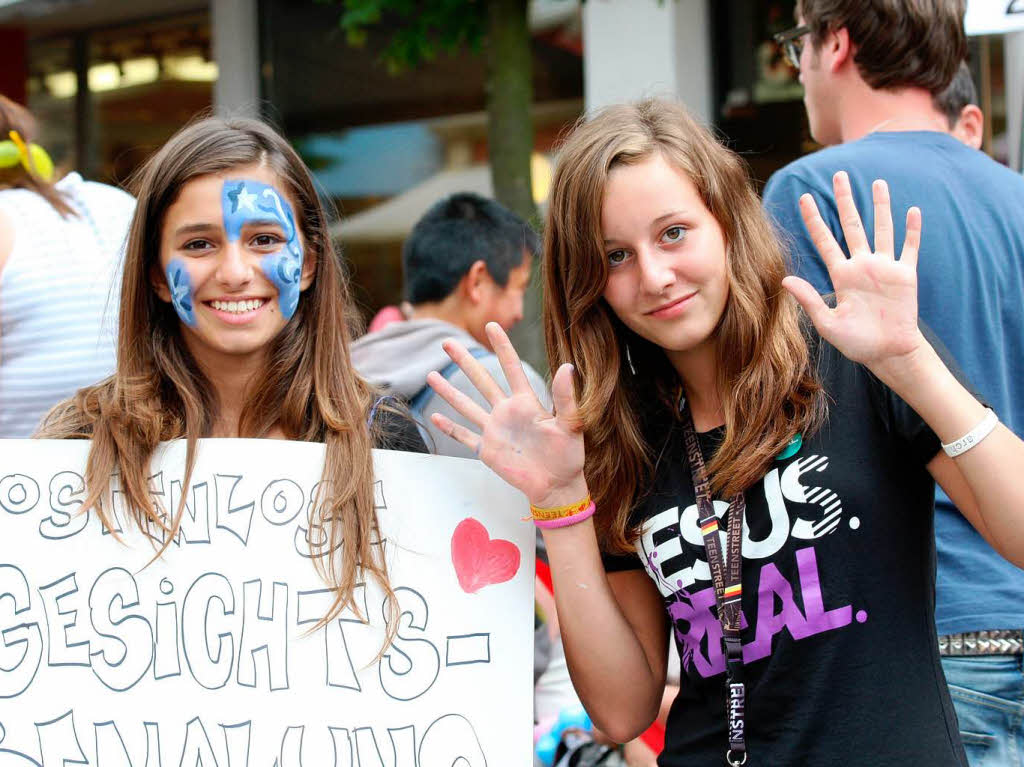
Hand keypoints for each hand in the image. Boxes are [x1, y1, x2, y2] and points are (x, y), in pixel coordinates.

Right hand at [427, 322, 586, 506]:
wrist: (557, 486)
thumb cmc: (569, 456)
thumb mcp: (571, 425)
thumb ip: (566, 397)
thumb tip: (568, 366)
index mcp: (527, 402)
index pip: (511, 368)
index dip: (502, 347)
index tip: (491, 326)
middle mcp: (507, 411)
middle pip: (481, 380)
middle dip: (464, 361)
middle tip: (448, 342)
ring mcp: (495, 430)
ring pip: (466, 405)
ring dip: (449, 391)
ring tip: (432, 374)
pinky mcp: (488, 450)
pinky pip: (465, 436)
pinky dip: (450, 428)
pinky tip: (434, 418)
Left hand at [782, 171, 926, 379]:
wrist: (887, 353)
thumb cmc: (856, 343)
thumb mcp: (827, 323)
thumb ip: (808, 299)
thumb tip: (784, 279)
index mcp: (841, 275)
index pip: (825, 240)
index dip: (814, 219)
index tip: (804, 197)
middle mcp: (861, 266)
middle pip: (852, 225)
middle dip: (845, 200)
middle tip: (839, 175)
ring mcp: (884, 268)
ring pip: (881, 229)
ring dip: (881, 206)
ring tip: (878, 183)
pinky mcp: (905, 275)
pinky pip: (909, 248)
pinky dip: (912, 230)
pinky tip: (912, 210)